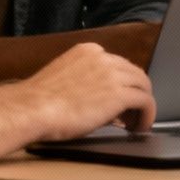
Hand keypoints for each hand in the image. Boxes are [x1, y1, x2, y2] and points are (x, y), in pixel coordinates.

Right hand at [27, 42, 153, 141]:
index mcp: (88, 51)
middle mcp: (103, 58)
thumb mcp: (66, 81)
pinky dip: (147, 115)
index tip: (118, 101)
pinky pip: (146, 102)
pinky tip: (139, 127)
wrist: (31, 109)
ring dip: (143, 105)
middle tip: (131, 115)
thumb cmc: (39, 102)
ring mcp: (113, 74)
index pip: (117, 65)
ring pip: (143, 86)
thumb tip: (104, 105)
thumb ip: (88, 85)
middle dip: (135, 93)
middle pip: (134, 74)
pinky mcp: (119, 94)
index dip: (121, 85)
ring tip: (136, 123)